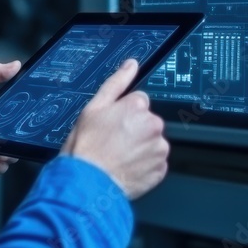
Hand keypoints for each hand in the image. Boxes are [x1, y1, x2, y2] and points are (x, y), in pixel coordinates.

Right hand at [62, 59, 169, 199]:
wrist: (88, 183)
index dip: (123, 114)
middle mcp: (153, 125)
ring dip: (139, 148)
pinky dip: (143, 166)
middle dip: (134, 130)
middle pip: (147, 122)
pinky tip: (126, 168)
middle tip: (113, 142)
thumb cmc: (86, 146)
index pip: (138, 103)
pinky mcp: (160, 170)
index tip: (112, 126)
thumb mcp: (93, 108)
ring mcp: (158, 149)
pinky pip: (154, 164)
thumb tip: (131, 65)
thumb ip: (117, 83)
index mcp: (138, 106)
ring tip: (118, 157)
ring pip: (151, 143)